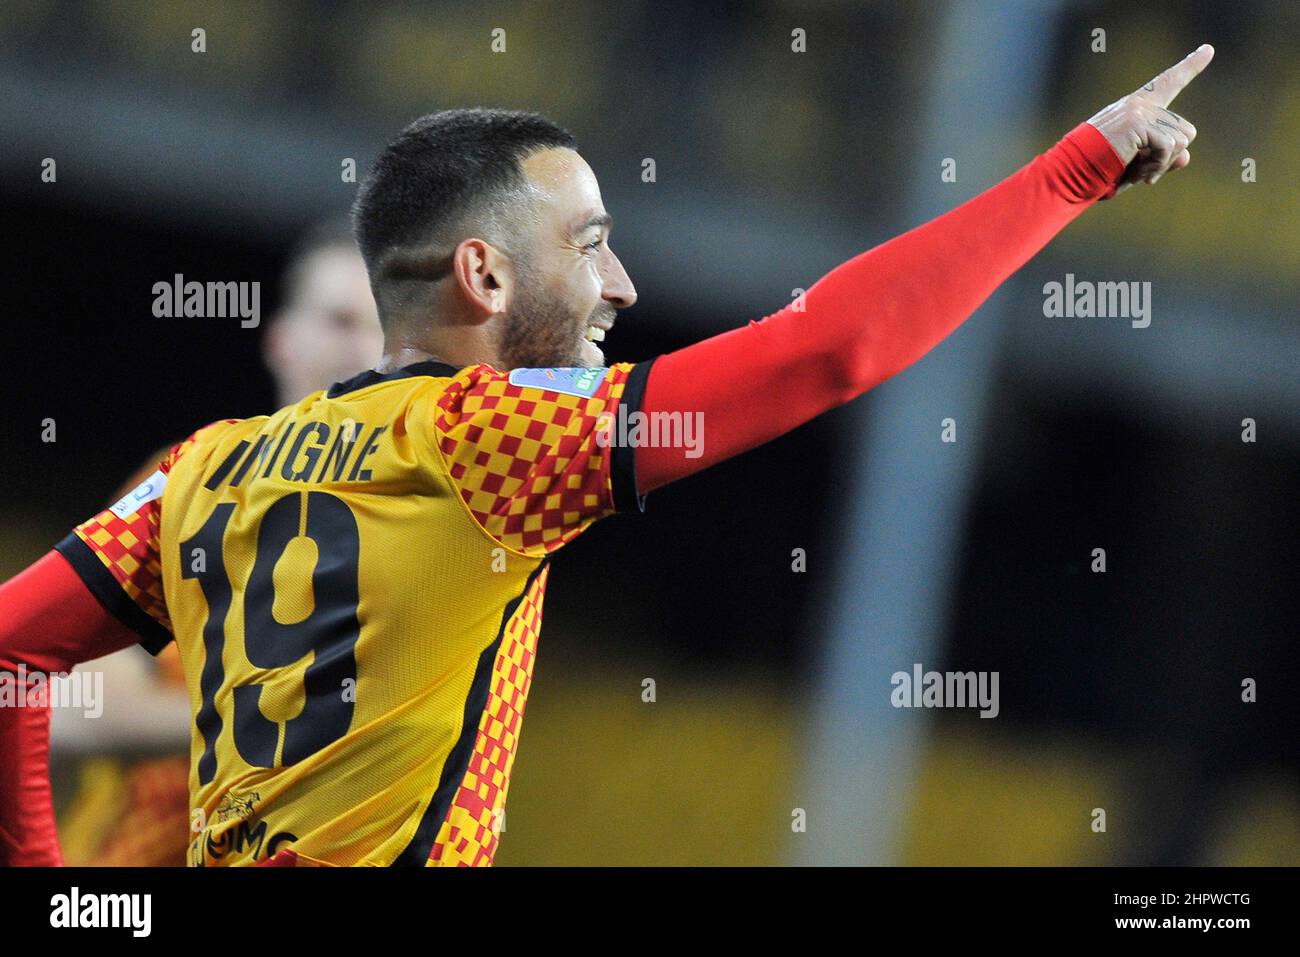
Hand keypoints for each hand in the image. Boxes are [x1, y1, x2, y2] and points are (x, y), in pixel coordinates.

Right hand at [1087, 44, 1213, 195]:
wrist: (1071, 175)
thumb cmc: (1099, 173)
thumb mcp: (1137, 167)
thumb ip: (1163, 159)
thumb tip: (1185, 156)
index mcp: (1137, 108)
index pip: (1168, 83)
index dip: (1189, 66)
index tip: (1208, 50)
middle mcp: (1139, 104)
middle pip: (1185, 130)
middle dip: (1168, 157)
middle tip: (1141, 171)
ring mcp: (1139, 110)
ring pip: (1181, 140)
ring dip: (1162, 164)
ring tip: (1138, 173)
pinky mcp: (1137, 122)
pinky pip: (1168, 146)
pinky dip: (1158, 166)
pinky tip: (1142, 176)